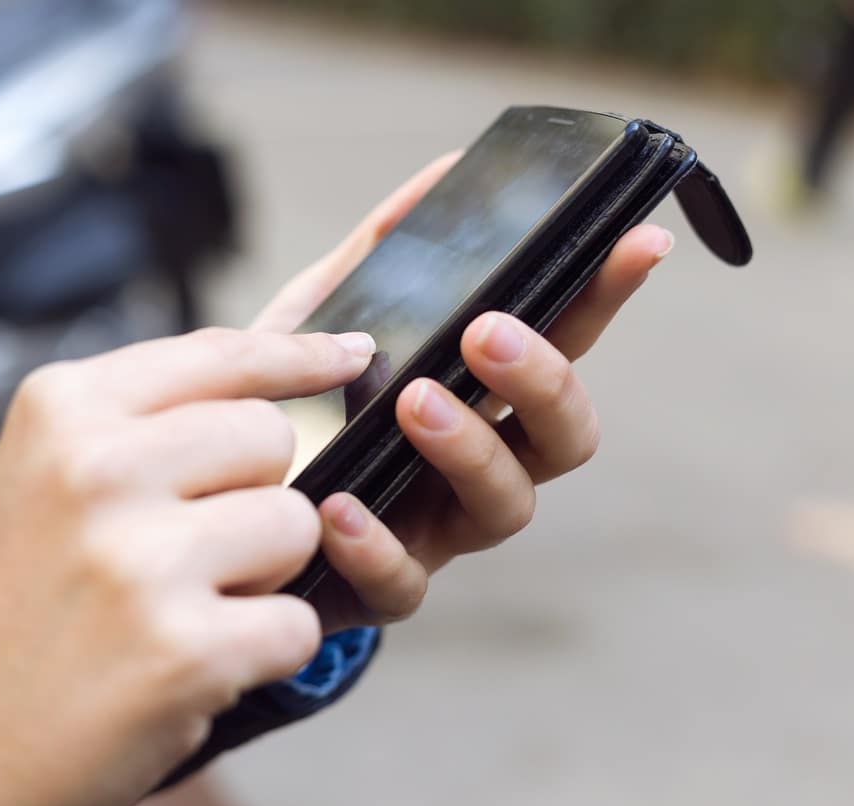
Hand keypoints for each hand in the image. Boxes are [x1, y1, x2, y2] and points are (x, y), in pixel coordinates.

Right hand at [0, 328, 375, 805]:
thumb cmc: (2, 616)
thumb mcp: (35, 484)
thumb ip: (136, 427)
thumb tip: (269, 382)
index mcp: (60, 412)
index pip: (218, 353)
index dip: (297, 355)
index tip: (349, 355)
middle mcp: (94, 468)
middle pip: (270, 437)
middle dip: (257, 494)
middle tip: (191, 552)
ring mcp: (137, 559)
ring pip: (297, 526)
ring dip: (264, 577)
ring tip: (183, 610)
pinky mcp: (182, 649)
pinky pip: (298, 624)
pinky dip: (263, 653)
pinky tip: (190, 669)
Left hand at [254, 153, 675, 632]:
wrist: (215, 495)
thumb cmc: (291, 403)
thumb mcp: (320, 317)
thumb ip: (378, 254)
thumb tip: (442, 172)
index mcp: (474, 395)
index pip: (560, 342)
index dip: (604, 298)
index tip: (637, 242)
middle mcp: (473, 464)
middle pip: (563, 438)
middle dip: (544, 383)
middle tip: (487, 333)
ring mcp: (435, 528)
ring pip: (506, 508)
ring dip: (471, 449)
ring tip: (414, 403)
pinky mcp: (379, 586)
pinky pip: (405, 583)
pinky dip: (376, 543)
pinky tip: (337, 505)